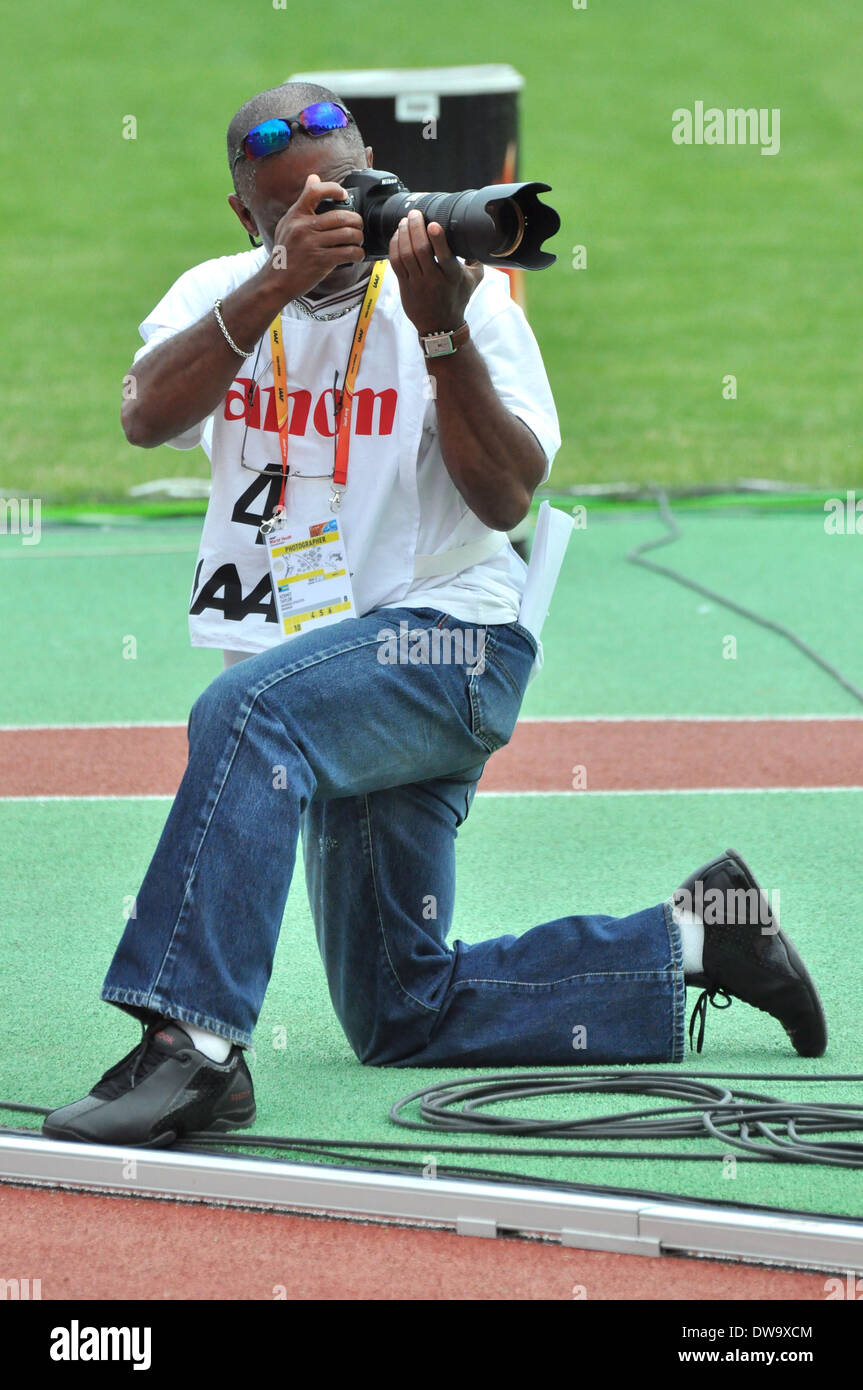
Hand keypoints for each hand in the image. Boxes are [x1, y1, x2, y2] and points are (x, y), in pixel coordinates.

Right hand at [257, 174, 365, 302]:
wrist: (275, 281)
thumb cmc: (284, 253)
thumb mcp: (287, 224)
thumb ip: (303, 202)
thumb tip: (314, 177)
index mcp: (296, 215)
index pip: (315, 191)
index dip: (334, 189)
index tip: (343, 195)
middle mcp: (304, 227)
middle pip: (341, 215)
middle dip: (356, 220)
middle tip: (358, 225)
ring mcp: (312, 244)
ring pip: (348, 234)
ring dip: (359, 238)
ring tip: (358, 241)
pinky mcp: (321, 261)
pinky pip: (348, 253)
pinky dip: (357, 254)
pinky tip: (357, 255)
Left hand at [389, 209, 483, 334]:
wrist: (440, 326)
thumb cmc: (457, 299)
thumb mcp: (474, 281)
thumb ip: (476, 260)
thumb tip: (479, 239)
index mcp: (452, 276)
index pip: (444, 255)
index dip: (437, 238)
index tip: (432, 224)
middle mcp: (433, 279)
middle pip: (420, 250)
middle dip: (415, 228)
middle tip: (414, 214)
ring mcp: (417, 283)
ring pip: (405, 254)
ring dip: (403, 234)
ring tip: (405, 221)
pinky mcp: (404, 285)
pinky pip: (395, 262)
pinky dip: (394, 246)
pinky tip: (397, 235)